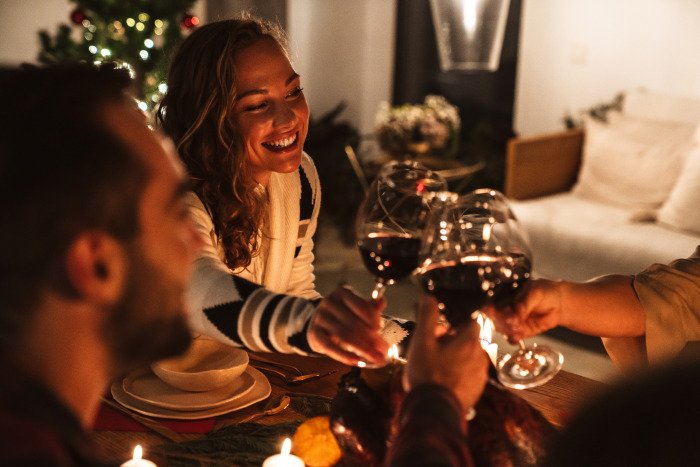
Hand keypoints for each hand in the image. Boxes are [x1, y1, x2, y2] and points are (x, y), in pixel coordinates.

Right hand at [307, 284, 388, 365]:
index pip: (361, 306)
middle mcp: (329, 303)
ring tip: (375, 358)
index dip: (373, 319)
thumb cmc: (342, 315)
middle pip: (354, 323)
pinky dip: (344, 356)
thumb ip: (370, 308)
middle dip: (371, 339)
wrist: (319, 323)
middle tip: (382, 351)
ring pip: (344, 336)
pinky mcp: (314, 333)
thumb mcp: (356, 308)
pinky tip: (356, 361)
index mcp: (342, 293)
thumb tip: (382, 302)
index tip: (380, 330)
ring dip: (362, 349)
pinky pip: (330, 347)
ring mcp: (320, 318)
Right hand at [404, 296, 487, 412]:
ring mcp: (479, 376)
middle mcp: (480, 357)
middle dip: (454, 340)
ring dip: (457, 358)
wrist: (433, 409)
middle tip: (434, 347)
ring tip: (436, 365)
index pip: (472, 322)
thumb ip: (428, 316)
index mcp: (469, 342)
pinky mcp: (476, 391)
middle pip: (470, 340)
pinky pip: (469, 375)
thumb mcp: (422, 340)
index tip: (442, 330)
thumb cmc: (427, 374)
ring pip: (470, 358)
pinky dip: (459, 374)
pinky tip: (442, 379)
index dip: (456, 323)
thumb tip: (429, 298)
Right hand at [485, 279, 563, 343]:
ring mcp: (513, 322)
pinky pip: (513, 338)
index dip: (491, 310)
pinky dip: (514, 339)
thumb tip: (512, 316)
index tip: (494, 313)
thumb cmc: (545, 292)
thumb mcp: (534, 293)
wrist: (560, 303)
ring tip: (518, 328)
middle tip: (512, 322)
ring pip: (503, 329)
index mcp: (505, 296)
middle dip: (502, 322)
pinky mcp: (521, 332)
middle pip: (496, 319)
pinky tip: (517, 337)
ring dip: (508, 331)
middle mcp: (506, 310)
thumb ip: (523, 305)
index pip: (493, 304)